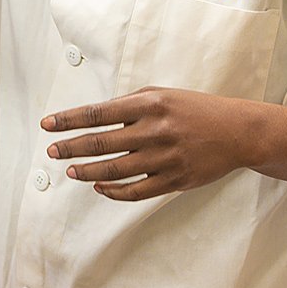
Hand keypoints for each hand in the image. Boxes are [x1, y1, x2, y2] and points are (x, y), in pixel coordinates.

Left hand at [40, 87, 260, 200]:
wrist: (239, 132)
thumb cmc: (194, 110)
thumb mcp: (162, 95)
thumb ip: (129, 106)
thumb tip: (93, 120)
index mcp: (149, 104)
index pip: (98, 112)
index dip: (68, 119)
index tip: (47, 125)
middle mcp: (155, 130)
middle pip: (101, 142)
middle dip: (70, 147)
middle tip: (52, 152)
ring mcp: (165, 158)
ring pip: (115, 169)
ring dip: (88, 172)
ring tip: (71, 171)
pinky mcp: (175, 180)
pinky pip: (136, 191)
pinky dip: (113, 191)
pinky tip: (99, 187)